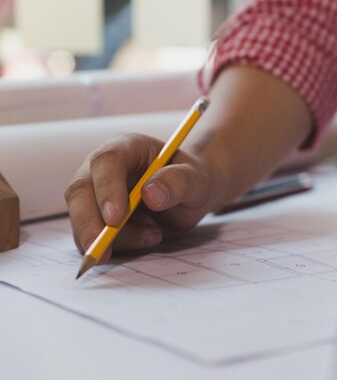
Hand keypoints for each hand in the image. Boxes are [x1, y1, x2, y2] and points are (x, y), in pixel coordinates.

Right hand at [64, 133, 221, 262]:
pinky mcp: (96, 218)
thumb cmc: (191, 182)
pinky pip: (89, 237)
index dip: (107, 188)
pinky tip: (145, 241)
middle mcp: (104, 168)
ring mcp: (96, 193)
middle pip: (80, 190)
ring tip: (154, 235)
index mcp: (128, 148)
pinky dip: (112, 248)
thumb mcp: (196, 180)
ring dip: (111, 238)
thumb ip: (178, 182)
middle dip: (88, 221)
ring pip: (83, 218)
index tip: (115, 217)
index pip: (106, 161)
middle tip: (102, 249)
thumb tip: (151, 194)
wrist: (189, 198)